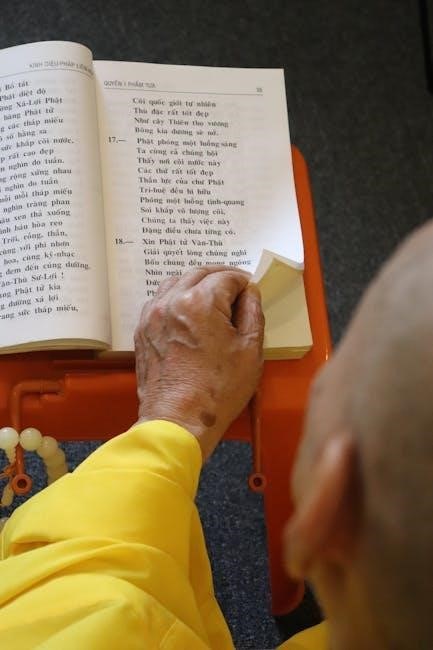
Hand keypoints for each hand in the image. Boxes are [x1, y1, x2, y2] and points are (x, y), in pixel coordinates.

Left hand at [134, 266, 263, 460]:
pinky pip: (160, 301)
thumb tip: (250, 294)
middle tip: (236, 290)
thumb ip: (252, 313)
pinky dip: (176, 299)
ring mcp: (153, 316)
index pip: (226, 277)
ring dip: (196, 285)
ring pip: (176, 282)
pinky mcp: (144, 331)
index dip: (243, 282)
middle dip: (221, 278)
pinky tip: (189, 314)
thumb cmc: (217, 391)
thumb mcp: (250, 350)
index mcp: (201, 303)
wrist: (179, 421)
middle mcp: (172, 302)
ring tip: (212, 300)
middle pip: (199, 273)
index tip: (250, 291)